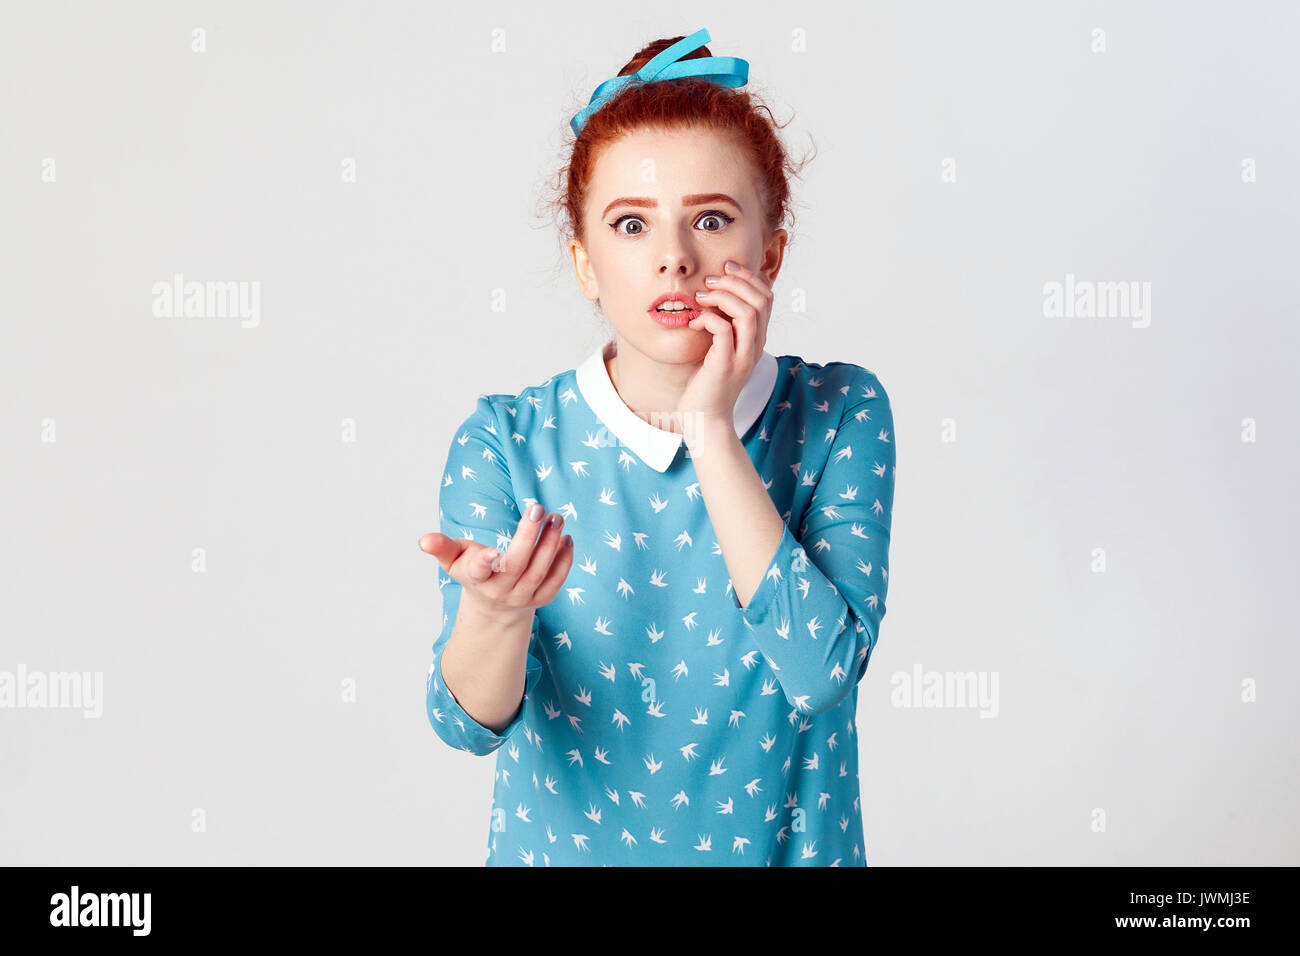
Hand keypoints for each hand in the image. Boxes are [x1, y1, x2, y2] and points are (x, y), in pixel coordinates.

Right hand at [418, 506, 573, 620]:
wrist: (494, 604)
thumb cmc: (473, 569)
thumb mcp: (455, 558)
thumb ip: (442, 547)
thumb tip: (424, 540)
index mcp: (476, 578)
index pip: (479, 571)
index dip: (485, 562)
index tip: (492, 551)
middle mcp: (499, 591)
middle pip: (515, 565)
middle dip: (528, 537)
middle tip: (538, 508)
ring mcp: (522, 597)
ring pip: (539, 572)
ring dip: (549, 544)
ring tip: (557, 517)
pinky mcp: (541, 599)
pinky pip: (555, 581)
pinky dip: (563, 560)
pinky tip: (566, 538)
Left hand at [681, 259, 772, 433]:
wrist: (704, 418)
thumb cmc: (706, 382)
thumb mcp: (718, 348)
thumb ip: (722, 325)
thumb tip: (712, 296)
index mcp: (756, 340)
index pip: (766, 298)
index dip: (749, 277)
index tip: (726, 268)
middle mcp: (755, 346)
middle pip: (761, 301)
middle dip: (736, 282)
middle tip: (711, 280)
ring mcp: (743, 357)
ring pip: (748, 313)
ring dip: (723, 297)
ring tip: (702, 296)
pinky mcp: (725, 365)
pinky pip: (724, 330)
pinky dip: (709, 318)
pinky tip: (695, 321)